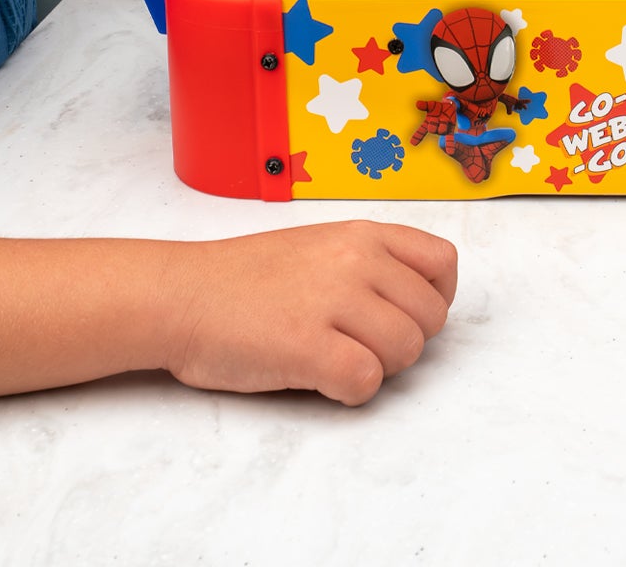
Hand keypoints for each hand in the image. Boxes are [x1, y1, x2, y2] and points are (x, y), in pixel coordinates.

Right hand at [160, 220, 456, 401]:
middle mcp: (356, 260)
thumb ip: (367, 263)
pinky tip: (321, 379)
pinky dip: (350, 391)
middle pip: (430, 317)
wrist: (181, 295)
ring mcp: (333, 300)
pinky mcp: (307, 346)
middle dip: (404, 343)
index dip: (434, 299)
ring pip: (407, 351)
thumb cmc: (243, 278)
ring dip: (378, 369)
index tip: (404, 316)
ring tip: (337, 361)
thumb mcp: (318, 246)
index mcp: (362, 234)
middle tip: (361, 347)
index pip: (443, 262)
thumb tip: (411, 300)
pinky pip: (366, 382)